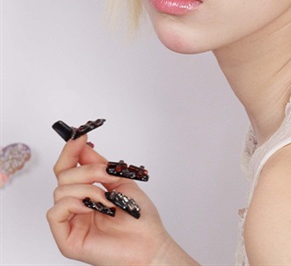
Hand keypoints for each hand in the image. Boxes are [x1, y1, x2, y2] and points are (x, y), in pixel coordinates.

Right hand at [47, 136, 194, 265]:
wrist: (149, 242)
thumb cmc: (139, 216)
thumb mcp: (119, 180)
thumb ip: (97, 163)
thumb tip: (81, 143)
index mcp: (86, 193)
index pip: (68, 168)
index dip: (71, 150)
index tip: (80, 135)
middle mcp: (75, 207)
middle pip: (63, 175)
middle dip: (87, 170)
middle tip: (106, 174)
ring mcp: (70, 223)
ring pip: (60, 191)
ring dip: (88, 189)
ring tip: (107, 199)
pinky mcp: (66, 239)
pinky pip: (55, 212)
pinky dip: (75, 204)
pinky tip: (94, 208)